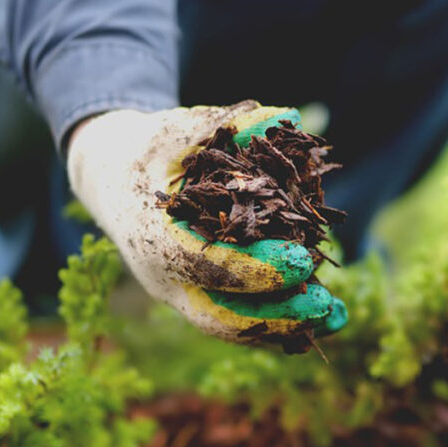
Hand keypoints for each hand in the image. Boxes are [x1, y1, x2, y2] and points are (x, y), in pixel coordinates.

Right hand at [67, 101, 346, 346]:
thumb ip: (228, 123)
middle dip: (276, 317)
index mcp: (153, 238)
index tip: (303, 261)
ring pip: (232, 327)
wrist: (109, 179)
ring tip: (337, 319)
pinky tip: (321, 319)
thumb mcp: (177, 128)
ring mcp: (178, 295)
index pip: (207, 264)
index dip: (257, 268)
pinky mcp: (195, 299)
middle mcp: (163, 278)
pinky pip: (237, 321)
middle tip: (326, 305)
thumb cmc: (147, 149)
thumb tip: (287, 117)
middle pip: (220, 316)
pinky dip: (278, 325)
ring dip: (286, 329)